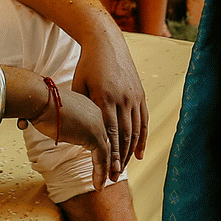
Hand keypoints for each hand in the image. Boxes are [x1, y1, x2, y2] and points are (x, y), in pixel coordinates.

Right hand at [21, 85, 111, 189]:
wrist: (40, 100)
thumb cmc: (41, 105)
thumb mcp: (57, 116)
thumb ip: (63, 124)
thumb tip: (57, 130)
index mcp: (90, 107)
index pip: (100, 130)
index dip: (102, 146)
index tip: (101, 160)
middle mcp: (98, 114)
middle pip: (108, 140)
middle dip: (110, 159)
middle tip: (110, 174)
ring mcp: (98, 124)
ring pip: (107, 151)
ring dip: (107, 170)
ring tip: (103, 183)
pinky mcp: (94, 135)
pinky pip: (102, 158)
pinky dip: (101, 172)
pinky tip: (98, 184)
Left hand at [72, 34, 147, 179]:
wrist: (107, 43)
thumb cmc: (88, 64)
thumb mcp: (79, 84)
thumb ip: (82, 107)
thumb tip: (76, 131)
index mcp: (105, 97)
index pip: (110, 132)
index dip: (110, 153)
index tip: (108, 171)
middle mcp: (123, 98)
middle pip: (124, 135)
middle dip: (120, 159)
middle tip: (115, 177)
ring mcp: (134, 96)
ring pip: (135, 130)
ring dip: (131, 152)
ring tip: (124, 169)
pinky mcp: (140, 94)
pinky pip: (144, 120)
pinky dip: (142, 138)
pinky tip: (140, 154)